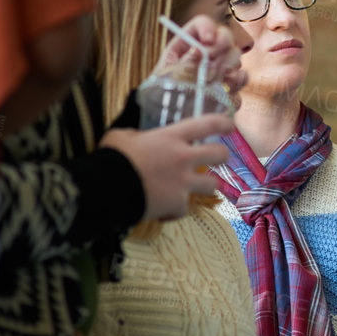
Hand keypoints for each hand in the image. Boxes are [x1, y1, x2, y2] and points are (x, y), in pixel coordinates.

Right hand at [100, 114, 234, 220]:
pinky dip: (175, 211)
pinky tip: (163, 211)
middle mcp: (184, 158)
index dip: (223, 123)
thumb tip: (136, 139)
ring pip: (213, 185)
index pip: (207, 124)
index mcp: (172, 137)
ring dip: (206, 186)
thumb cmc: (112, 158)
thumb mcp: (122, 136)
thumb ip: (136, 136)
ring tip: (197, 188)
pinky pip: (184, 208)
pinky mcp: (178, 204)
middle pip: (219, 155)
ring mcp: (184, 183)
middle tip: (220, 158)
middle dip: (223, 156)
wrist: (106, 189)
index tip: (229, 125)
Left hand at [153, 16, 246, 100]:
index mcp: (186, 44)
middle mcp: (207, 52)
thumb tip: (199, 50)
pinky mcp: (229, 86)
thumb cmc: (162, 95)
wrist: (169, 119)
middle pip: (225, 36)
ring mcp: (220, 69)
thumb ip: (183, 63)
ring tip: (213, 82)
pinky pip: (241, 81)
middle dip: (221, 49)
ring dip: (228, 67)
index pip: (201, 24)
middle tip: (210, 66)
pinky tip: (223, 93)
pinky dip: (236, 85)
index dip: (208, 28)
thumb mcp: (167, 77)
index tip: (208, 41)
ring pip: (236, 57)